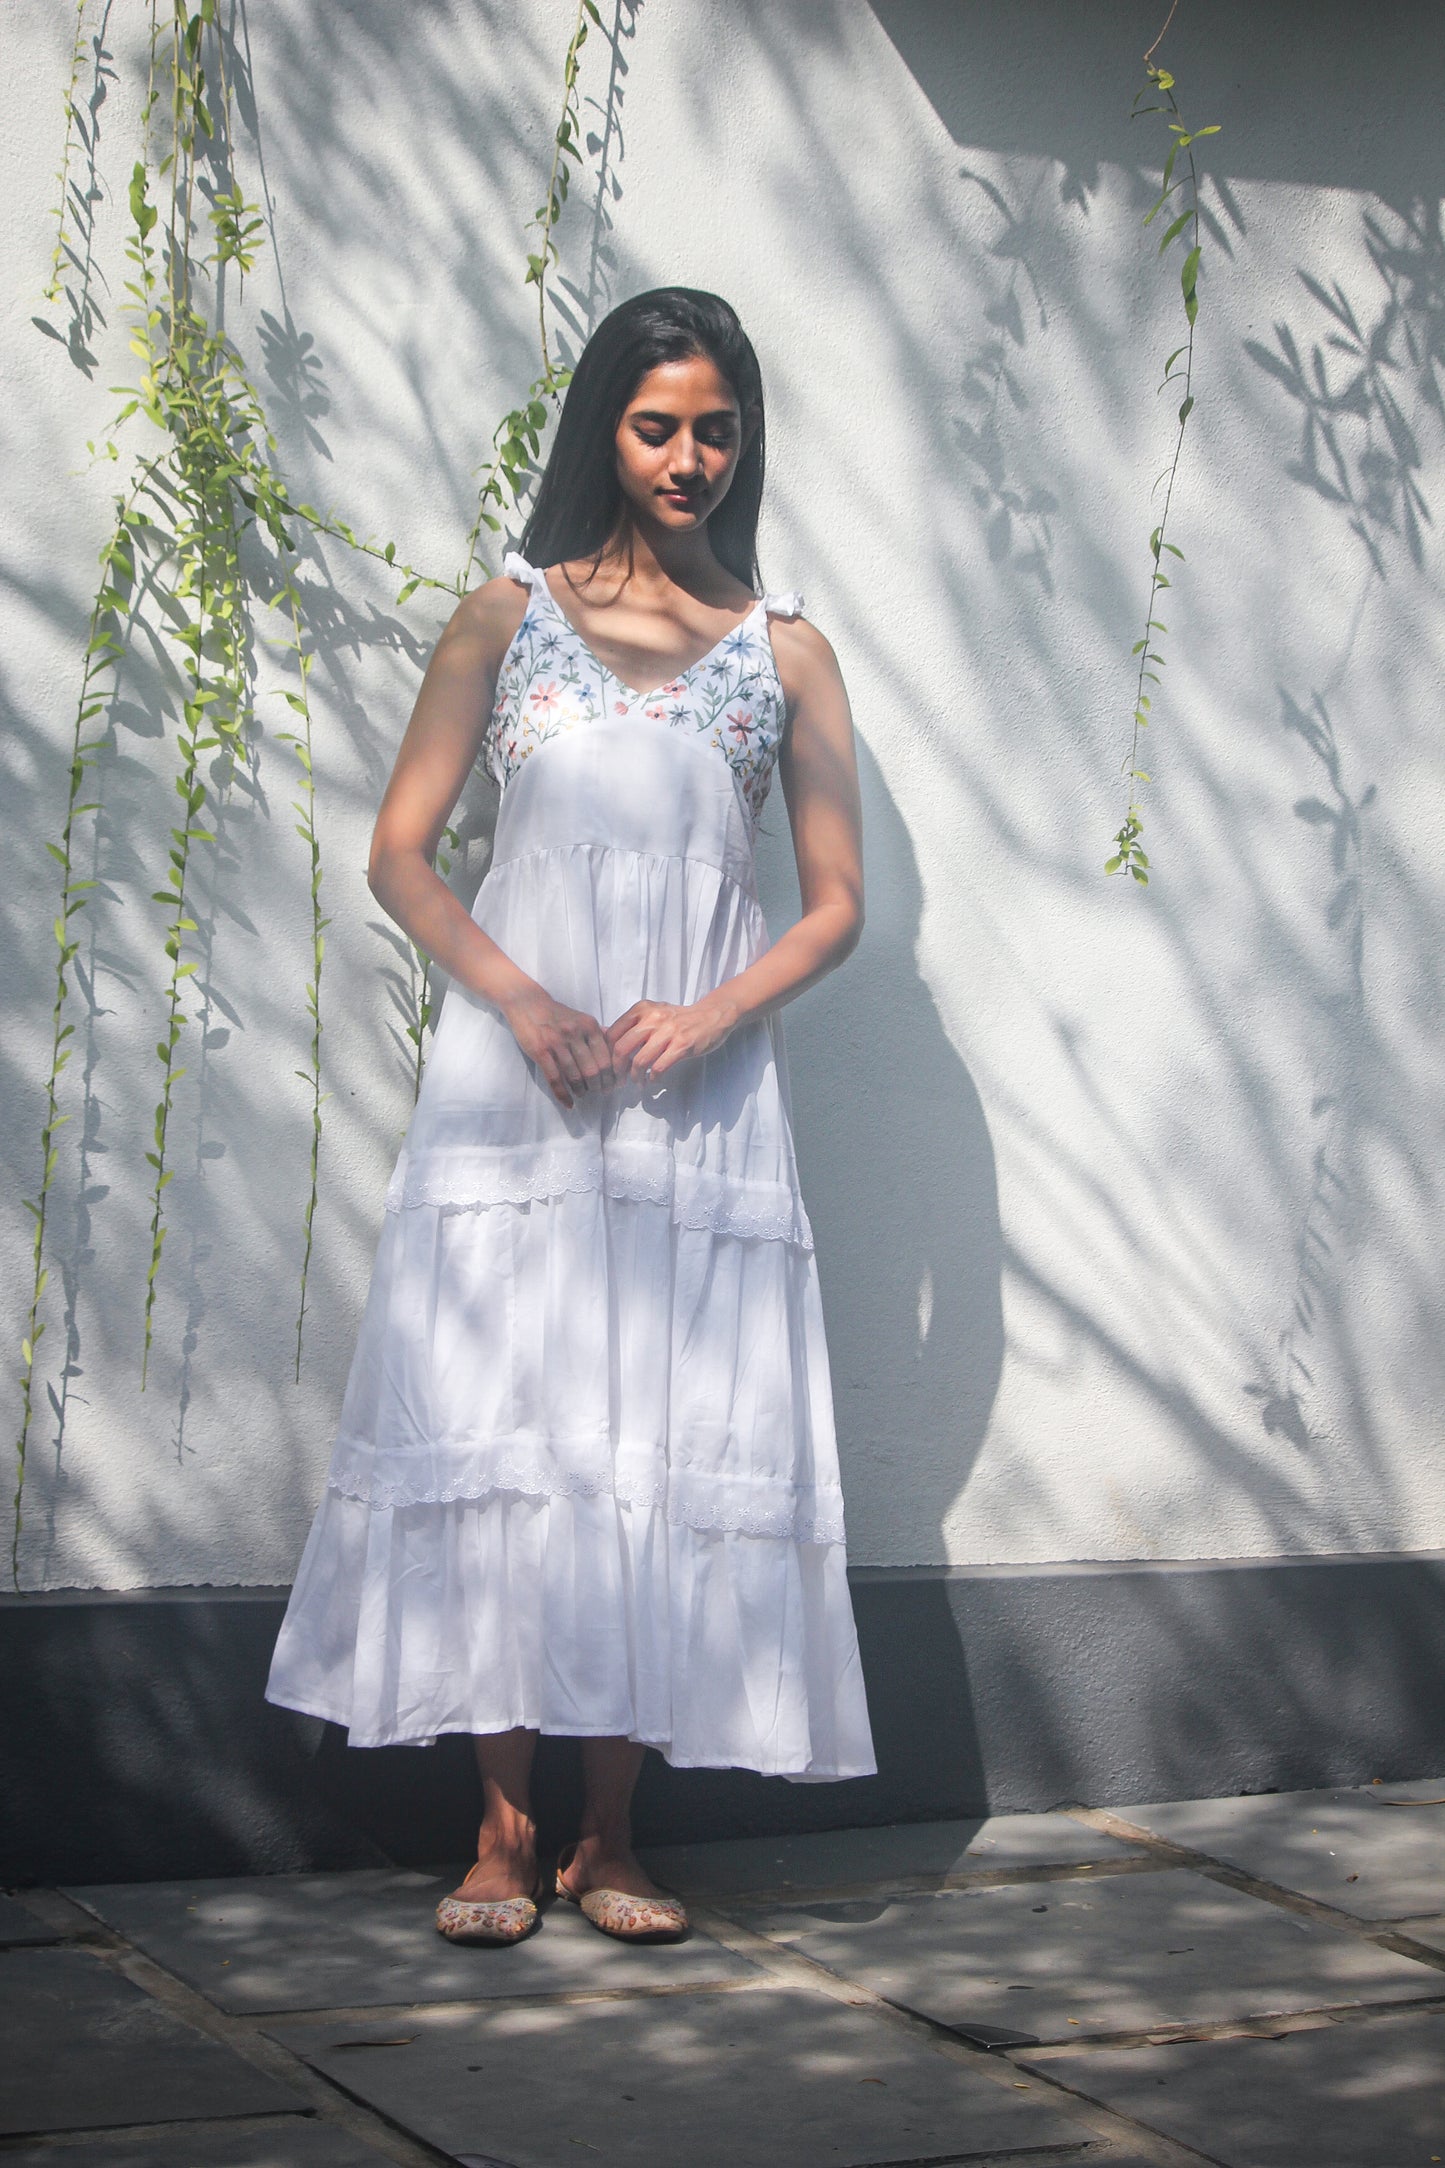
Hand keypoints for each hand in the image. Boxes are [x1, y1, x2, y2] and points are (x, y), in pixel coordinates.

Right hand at [502, 983, 614, 1108]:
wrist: (527, 1003)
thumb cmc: (557, 1015)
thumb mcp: (581, 1018)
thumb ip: (598, 1033)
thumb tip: (616, 1048)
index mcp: (589, 1026)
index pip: (606, 1058)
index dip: (612, 1076)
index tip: (614, 1085)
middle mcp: (575, 1033)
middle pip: (593, 1070)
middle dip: (599, 1086)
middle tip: (600, 1092)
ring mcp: (557, 1042)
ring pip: (575, 1076)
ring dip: (581, 1090)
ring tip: (583, 1094)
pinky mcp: (540, 1051)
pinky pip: (555, 1079)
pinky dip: (563, 1095)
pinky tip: (568, 1103)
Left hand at [605, 995, 738, 1083]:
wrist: (711, 1016)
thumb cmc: (678, 1018)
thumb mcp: (652, 1013)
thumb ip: (631, 1024)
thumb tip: (604, 1035)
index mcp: (641, 1009)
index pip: (613, 1033)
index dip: (607, 1054)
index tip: (611, 1066)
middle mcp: (652, 1018)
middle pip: (622, 1049)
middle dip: (618, 1069)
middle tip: (620, 1079)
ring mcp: (668, 1032)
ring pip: (639, 1060)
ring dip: (635, 1077)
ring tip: (638, 1082)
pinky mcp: (682, 1045)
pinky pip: (659, 1067)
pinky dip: (652, 1078)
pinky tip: (653, 1080)